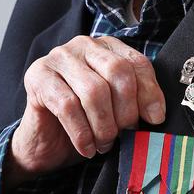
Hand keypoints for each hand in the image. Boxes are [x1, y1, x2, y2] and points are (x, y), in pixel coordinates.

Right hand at [5, 36, 165, 185]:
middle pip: (118, 72)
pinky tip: (87, 148)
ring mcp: (58, 57)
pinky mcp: (37, 76)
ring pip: (93, 90)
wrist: (45, 144)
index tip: (155, 120)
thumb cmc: (85, 124)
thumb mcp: (117, 111)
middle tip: (125, 136)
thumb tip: (156, 115)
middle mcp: (83, 45)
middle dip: (126, 111)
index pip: (137, 63)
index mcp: (107, 47)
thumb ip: (136, 103)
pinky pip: (67, 106)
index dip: (150, 93)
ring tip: (105, 145)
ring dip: (103, 126)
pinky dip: (82, 133)